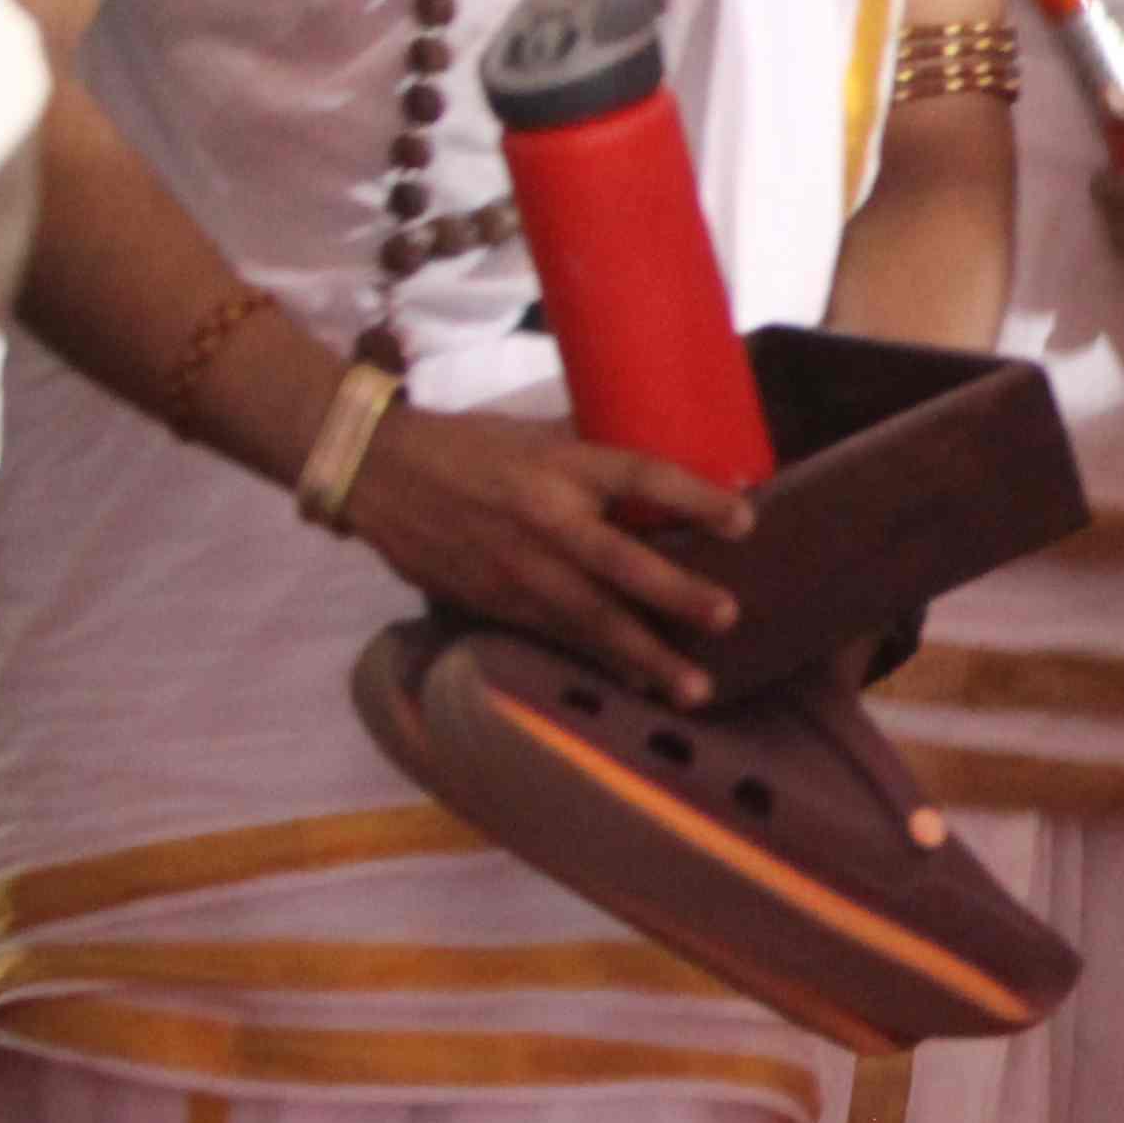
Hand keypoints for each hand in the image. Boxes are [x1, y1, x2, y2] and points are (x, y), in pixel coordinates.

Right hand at [336, 404, 755, 707]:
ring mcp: (517, 566)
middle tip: (728, 616)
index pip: (640, 475)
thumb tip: (660, 468)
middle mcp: (543, 517)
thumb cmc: (466, 445)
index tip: (746, 519)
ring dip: (644, 656)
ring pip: (590, 618)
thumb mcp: (533, 434)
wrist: (377, 473)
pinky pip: (555, 636)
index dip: (695, 497)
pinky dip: (597, 662)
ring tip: (694, 688)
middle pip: (621, 562)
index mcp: (559, 462)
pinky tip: (634, 685)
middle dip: (677, 594)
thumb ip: (590, 455)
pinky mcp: (492, 601)